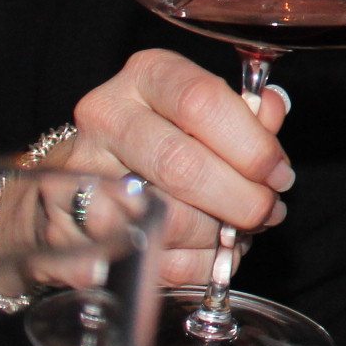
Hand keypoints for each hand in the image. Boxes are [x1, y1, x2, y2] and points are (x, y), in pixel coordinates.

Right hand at [28, 50, 295, 284]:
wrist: (77, 179)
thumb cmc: (158, 141)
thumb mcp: (203, 112)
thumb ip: (243, 114)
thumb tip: (272, 110)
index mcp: (145, 77)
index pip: (201, 101)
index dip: (252, 144)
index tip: (279, 174)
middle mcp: (105, 118)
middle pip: (181, 165)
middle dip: (240, 199)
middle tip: (266, 213)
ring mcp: (77, 175)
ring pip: (163, 221)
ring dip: (214, 238)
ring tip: (233, 234)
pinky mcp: (66, 233)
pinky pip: (144, 263)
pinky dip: (189, 268)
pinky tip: (201, 257)